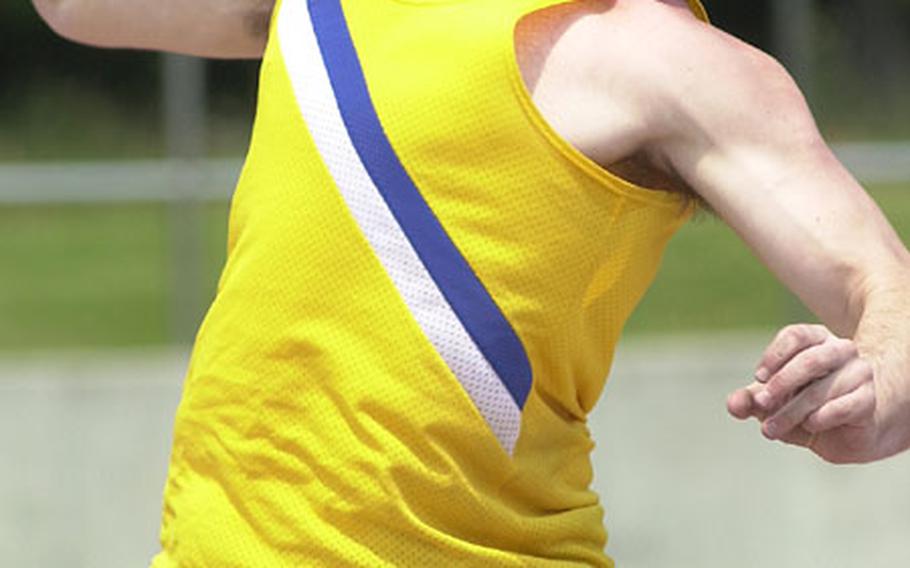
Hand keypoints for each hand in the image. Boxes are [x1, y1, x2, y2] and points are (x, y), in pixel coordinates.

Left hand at [727, 324, 878, 463]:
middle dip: (781, 383)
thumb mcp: (773, 404)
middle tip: (761, 404)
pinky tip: (809, 425)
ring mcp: (859, 373)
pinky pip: (842, 407)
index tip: (758, 378)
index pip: (796, 335)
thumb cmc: (804, 408)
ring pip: (821, 389)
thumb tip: (733, 405)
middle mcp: (841, 350)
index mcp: (816, 340)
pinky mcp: (868, 399)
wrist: (844, 434)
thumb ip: (750, 401)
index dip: (774, 355)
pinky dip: (819, 418)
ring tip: (770, 429)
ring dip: (791, 411)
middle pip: (810, 360)